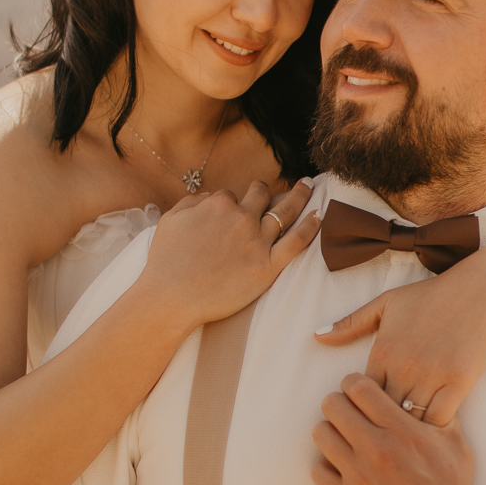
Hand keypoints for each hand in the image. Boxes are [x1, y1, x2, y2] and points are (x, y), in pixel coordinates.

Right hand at [138, 179, 318, 327]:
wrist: (171, 298)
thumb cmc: (165, 262)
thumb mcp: (170, 220)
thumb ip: (192, 202)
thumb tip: (211, 197)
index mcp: (218, 204)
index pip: (232, 195)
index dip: (233, 202)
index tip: (235, 209)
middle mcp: (241, 217)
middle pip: (262, 195)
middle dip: (269, 190)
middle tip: (282, 186)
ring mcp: (257, 241)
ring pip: (285, 211)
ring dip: (300, 195)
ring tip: (309, 187)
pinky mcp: (268, 266)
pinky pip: (297, 242)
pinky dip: (311, 227)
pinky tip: (320, 217)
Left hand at [311, 372, 479, 484]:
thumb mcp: (458, 449)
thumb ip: (441, 419)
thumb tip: (429, 400)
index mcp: (402, 430)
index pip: (359, 386)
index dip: (355, 384)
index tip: (359, 391)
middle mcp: (375, 448)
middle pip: (332, 405)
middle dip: (338, 404)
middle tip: (348, 414)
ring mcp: (357, 476)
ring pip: (320, 434)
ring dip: (329, 433)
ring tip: (343, 441)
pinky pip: (317, 471)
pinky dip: (325, 466)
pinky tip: (340, 470)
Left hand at [313, 243, 485, 425]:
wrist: (480, 288)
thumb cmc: (431, 295)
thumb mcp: (386, 303)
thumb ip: (350, 323)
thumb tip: (317, 336)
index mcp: (382, 351)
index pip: (359, 396)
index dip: (359, 411)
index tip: (364, 419)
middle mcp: (403, 366)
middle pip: (380, 414)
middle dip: (378, 428)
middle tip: (380, 440)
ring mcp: (432, 375)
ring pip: (408, 420)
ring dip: (405, 432)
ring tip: (403, 441)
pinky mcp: (458, 381)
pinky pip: (439, 418)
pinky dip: (433, 429)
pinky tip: (431, 431)